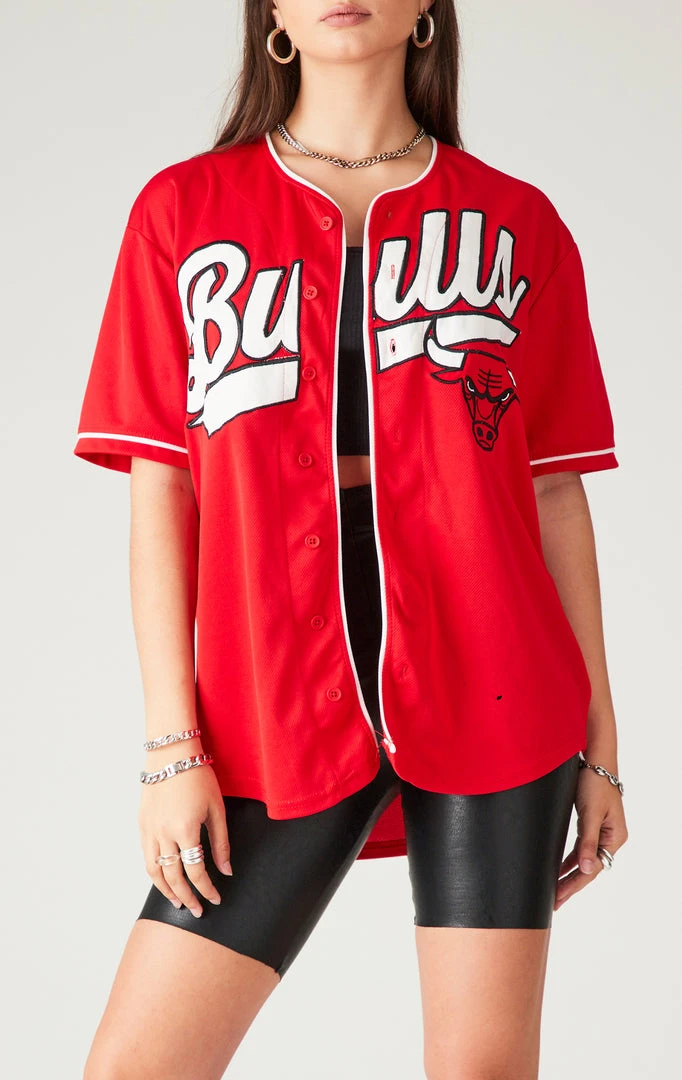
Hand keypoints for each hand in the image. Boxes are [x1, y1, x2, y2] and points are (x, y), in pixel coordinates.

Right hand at [139, 762, 232, 917]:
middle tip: (197, 910)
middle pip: (173, 877)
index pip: (196, 871)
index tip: (216, 899)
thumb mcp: (216, 809)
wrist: (171, 754)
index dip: (206, 889)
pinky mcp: (142, 823)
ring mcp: (149, 829)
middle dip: (187, 897)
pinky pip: (146, 855)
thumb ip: (221, 843)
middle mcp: (164, 834)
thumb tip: (226, 871)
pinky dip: (154, 871)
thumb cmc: (198, 777)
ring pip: (154, 870)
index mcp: (186, 830)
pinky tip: (163, 877)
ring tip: (177, 901)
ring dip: (166, 890)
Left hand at [554, 764, 627, 909]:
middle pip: (589, 868)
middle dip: (570, 885)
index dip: (574, 884)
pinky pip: (580, 848)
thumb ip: (587, 842)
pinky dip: (569, 860)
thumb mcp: (589, 813)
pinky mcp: (591, 824)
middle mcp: (609, 838)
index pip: (593, 869)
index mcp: (614, 838)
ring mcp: (601, 832)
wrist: (595, 761)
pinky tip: (558, 869)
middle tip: (553, 902)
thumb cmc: (594, 784)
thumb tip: (586, 869)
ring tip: (555, 891)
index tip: (558, 896)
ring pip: (583, 860)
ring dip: (569, 874)